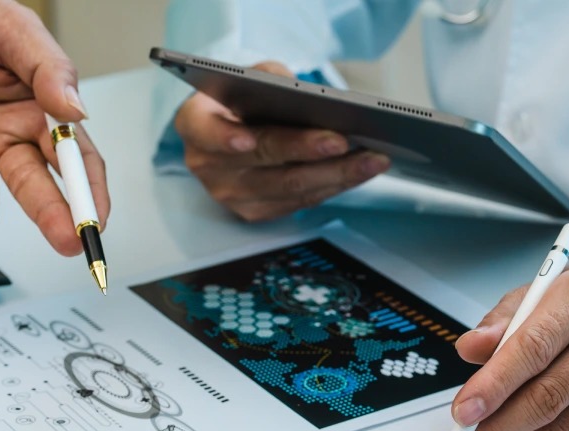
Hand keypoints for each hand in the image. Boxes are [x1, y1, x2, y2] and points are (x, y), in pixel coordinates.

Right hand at [175, 61, 390, 221]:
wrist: (230, 135)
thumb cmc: (240, 103)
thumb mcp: (247, 78)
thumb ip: (269, 79)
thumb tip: (304, 94)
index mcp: (197, 127)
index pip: (209, 134)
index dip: (226, 138)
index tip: (247, 139)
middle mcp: (209, 166)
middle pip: (264, 163)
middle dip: (307, 152)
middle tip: (343, 142)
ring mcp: (233, 195)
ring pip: (291, 189)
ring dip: (337, 174)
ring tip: (372, 159)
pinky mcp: (258, 213)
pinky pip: (302, 202)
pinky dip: (335, 184)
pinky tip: (361, 170)